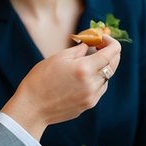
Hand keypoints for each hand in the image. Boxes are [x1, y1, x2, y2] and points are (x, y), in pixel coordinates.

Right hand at [2, 36, 122, 140]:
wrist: (32, 107)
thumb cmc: (40, 79)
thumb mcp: (58, 58)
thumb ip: (79, 50)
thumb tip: (90, 44)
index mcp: (85, 68)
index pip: (112, 52)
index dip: (110, 42)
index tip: (102, 38)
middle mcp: (92, 83)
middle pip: (113, 65)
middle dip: (110, 53)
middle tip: (100, 46)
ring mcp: (92, 96)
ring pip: (107, 78)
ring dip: (101, 68)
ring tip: (85, 64)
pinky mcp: (88, 105)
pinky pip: (100, 89)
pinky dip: (96, 80)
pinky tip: (82, 78)